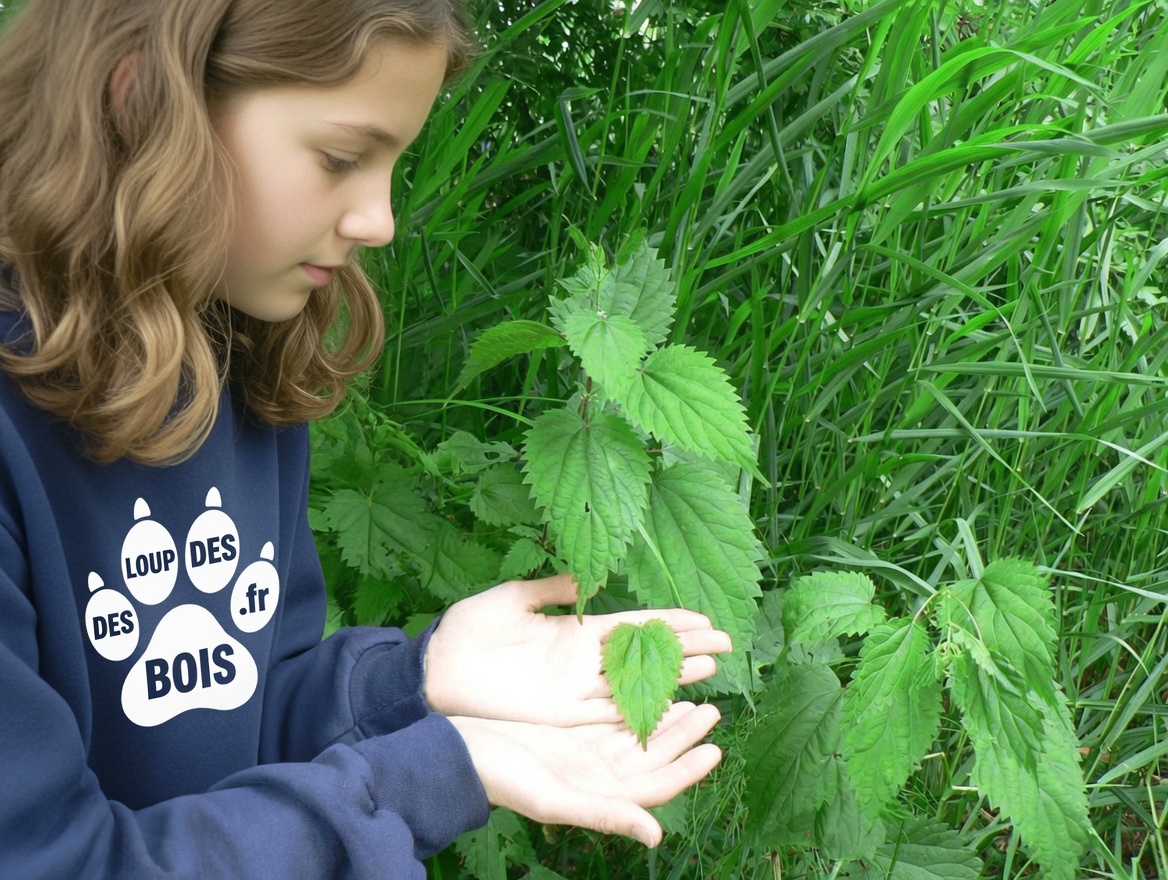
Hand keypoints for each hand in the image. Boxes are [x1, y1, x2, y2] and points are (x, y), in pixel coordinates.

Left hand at [423, 574, 731, 724]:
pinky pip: (606, 712)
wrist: (433, 668)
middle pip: (645, 655)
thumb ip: (550, 589)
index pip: (633, 624)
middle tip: (726, 645)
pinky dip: (638, 709)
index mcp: (574, 629)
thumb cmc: (466, 630)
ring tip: (712, 671)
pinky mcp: (558, 713)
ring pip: (635, 684)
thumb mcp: (511, 598)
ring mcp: (573, 689)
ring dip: (672, 679)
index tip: (704, 618)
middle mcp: (581, 660)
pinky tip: (669, 705)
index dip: (668, 622)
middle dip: (685, 649)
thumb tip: (585, 577)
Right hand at [450, 701, 721, 846]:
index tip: (716, 749)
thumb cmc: (503, 779)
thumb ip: (607, 815)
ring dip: (664, 718)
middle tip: (711, 710)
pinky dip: (634, 705)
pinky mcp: (571, 731)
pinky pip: (613, 718)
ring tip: (692, 696)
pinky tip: (649, 688)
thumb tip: (656, 835)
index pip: (657, 785)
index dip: (688, 769)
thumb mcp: (555, 799)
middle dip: (684, 736)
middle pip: (653, 756)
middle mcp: (598, 774)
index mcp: (599, 794)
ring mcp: (585, 752)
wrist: (460, 754)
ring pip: (637, 735)